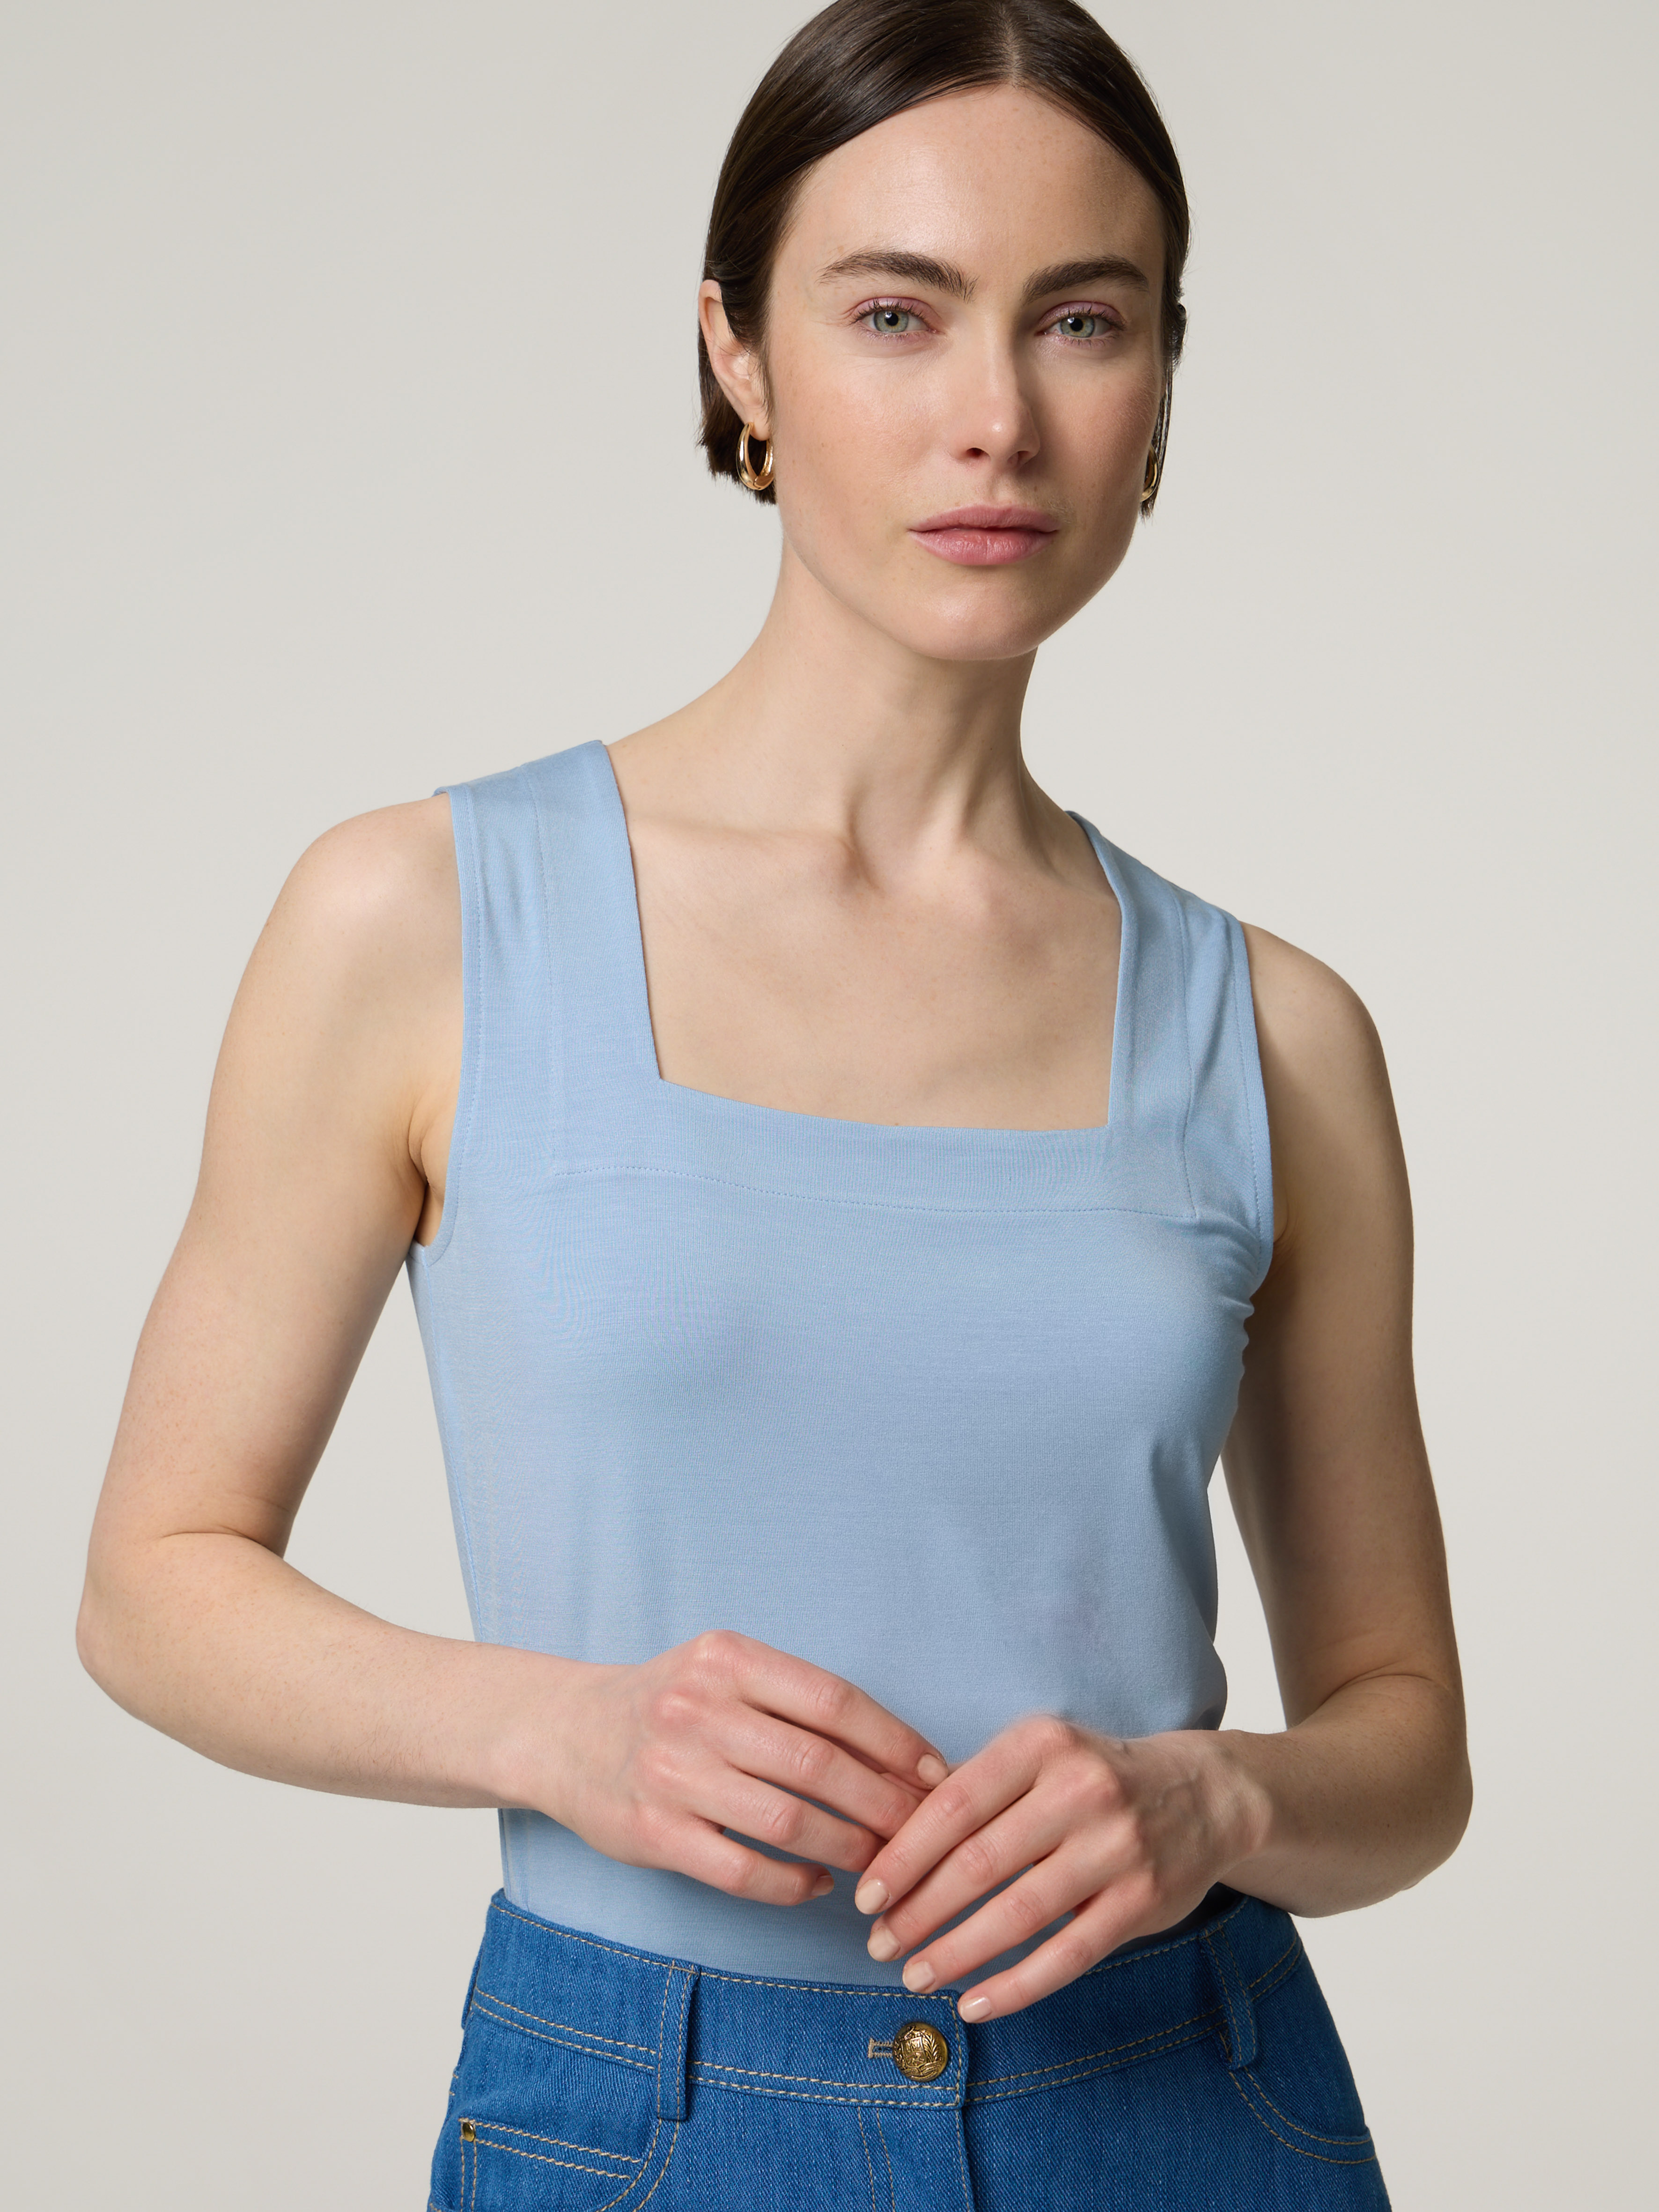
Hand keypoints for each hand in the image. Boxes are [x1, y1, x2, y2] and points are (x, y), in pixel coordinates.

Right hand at [519, 1631, 948, 1907]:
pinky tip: (818, 1883)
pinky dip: (793, 1883)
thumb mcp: (724, 1671)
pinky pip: (743, 1870)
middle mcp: (698, 1709)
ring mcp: (672, 1774)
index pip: (835, 1701)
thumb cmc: (668, 1703)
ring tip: (879, 1861)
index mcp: (727, 1659)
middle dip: (885, 1803)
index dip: (896, 1742)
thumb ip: (795, 1700)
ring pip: (789, 1821)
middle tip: (922, 1830)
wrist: (563, 1733)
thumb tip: (897, 1754)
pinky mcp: (652, 1834)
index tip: (935, 1774)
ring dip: (849, 1847)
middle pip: (819, 1764)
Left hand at [851, 1716, 1267, 2019]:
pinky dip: (1014, 1986)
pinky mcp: (1141, 1900)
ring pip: (1018, 1914)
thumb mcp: (1038, 1755)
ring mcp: (1116, 1846)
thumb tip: (889, 1837)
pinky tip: (973, 2003)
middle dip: (918, 1910)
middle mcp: (1080, 1789)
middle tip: (878, 1943)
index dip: (903, 1855)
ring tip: (915, 1975)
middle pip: (978, 1863)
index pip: (952, 1805)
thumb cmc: (1094, 1776)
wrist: (1204, 1794)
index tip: (866, 1893)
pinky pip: (1066, 1956)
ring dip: (957, 1953)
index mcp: (1041, 1744)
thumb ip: (975, 1788)